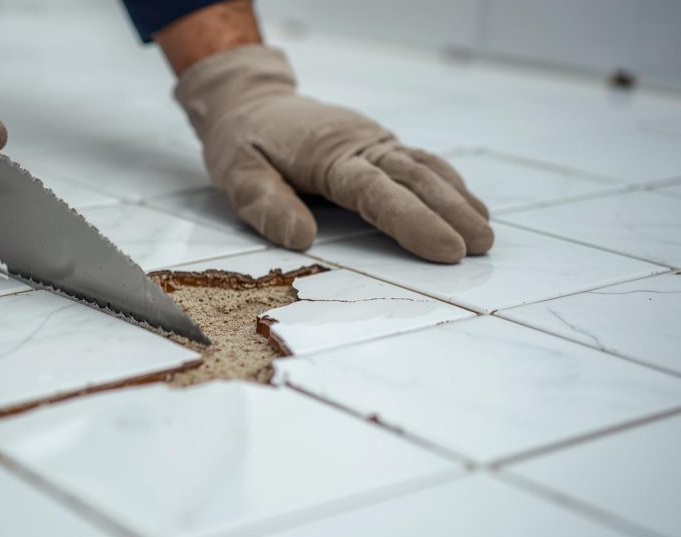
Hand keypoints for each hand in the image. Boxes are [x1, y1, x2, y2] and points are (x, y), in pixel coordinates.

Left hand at [175, 45, 492, 262]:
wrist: (250, 102)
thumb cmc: (242, 143)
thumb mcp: (236, 173)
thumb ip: (265, 204)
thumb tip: (301, 240)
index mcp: (327, 154)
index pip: (376, 191)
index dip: (413, 221)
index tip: (446, 249)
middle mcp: (359, 144)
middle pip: (413, 178)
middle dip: (451, 213)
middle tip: (482, 247)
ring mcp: (372, 141)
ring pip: (423, 168)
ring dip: (456, 199)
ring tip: (485, 233)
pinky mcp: (376, 145)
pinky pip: (418, 162)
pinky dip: (446, 183)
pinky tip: (466, 204)